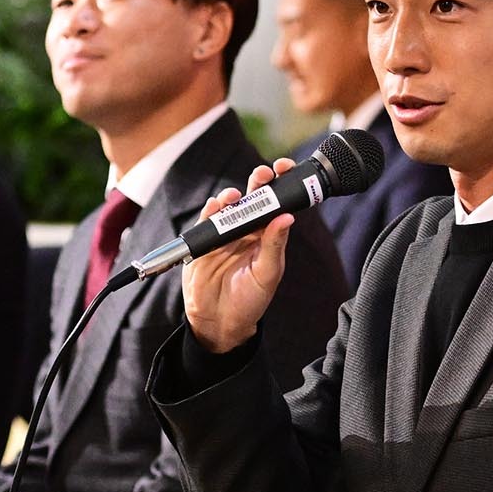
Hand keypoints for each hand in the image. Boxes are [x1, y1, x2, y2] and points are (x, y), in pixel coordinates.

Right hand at [183, 160, 295, 353]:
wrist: (221, 322)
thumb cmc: (250, 300)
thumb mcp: (267, 274)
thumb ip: (275, 245)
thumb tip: (288, 218)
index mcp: (267, 235)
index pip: (276, 204)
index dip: (281, 184)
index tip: (285, 169)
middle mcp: (247, 230)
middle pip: (254, 197)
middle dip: (258, 181)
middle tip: (263, 173)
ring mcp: (225, 234)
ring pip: (229, 206)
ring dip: (232, 196)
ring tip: (236, 196)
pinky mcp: (204, 241)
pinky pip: (207, 221)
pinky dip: (210, 211)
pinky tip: (216, 207)